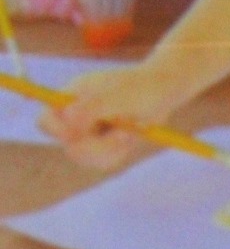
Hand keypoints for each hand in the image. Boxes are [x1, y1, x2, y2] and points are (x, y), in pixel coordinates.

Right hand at [39, 64, 181, 169]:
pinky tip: (131, 137)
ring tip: (130, 133)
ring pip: (85, 157)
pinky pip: (103, 160)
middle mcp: (76, 115)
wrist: (164, 92)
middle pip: (67, 145)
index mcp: (71, 98)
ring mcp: (89, 131)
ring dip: (110, 149)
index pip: (46, 121)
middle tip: (123, 134)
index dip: (57, 131)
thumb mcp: (118, 97)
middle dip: (95, 145)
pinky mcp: (104, 143)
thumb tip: (67, 117)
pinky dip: (118, 153)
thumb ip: (92, 107)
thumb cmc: (141, 88)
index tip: (77, 135)